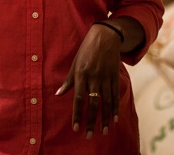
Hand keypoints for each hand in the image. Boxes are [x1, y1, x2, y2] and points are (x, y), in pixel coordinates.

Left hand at [54, 23, 121, 138]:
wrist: (105, 37)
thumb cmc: (86, 51)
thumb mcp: (74, 63)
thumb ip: (68, 81)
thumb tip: (58, 94)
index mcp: (81, 74)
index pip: (77, 98)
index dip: (77, 114)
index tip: (76, 128)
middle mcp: (93, 77)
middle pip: (92, 104)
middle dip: (91, 121)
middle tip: (89, 136)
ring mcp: (105, 77)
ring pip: (106, 102)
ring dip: (105, 118)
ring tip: (103, 131)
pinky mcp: (114, 76)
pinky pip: (115, 95)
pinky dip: (115, 108)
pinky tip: (114, 119)